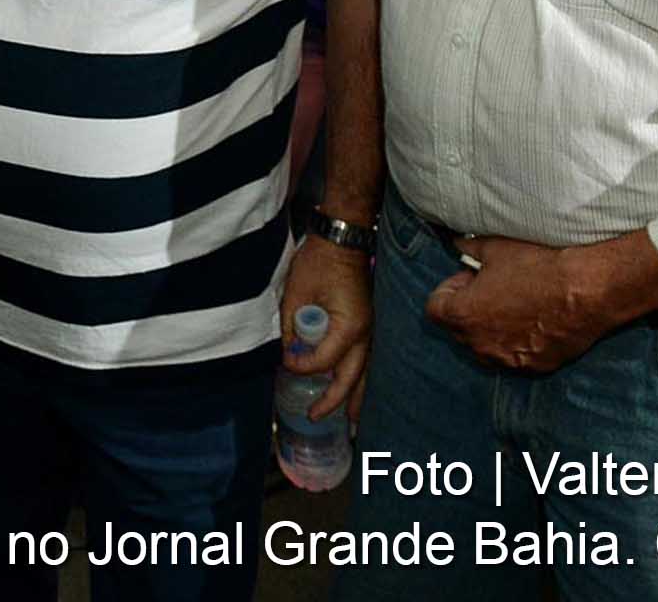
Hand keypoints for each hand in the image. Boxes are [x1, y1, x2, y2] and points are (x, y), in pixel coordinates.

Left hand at [281, 235, 372, 421]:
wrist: (342, 237)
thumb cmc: (318, 261)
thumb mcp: (295, 294)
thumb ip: (291, 328)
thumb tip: (288, 354)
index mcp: (349, 326)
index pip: (324, 361)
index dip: (301, 365)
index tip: (285, 362)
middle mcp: (366, 333)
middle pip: (352, 377)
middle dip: (334, 400)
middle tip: (315, 417)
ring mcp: (372, 329)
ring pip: (366, 372)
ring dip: (355, 395)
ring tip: (349, 420)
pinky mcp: (370, 323)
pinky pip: (366, 358)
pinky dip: (360, 376)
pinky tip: (354, 388)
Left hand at [424, 235, 612, 373]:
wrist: (587, 290)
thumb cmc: (538, 267)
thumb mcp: (496, 248)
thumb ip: (469, 248)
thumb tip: (458, 244)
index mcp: (463, 316)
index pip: (434, 309)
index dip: (449, 290)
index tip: (469, 277)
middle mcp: (480, 344)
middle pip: (459, 329)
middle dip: (469, 308)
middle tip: (491, 287)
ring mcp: (508, 359)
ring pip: (486, 346)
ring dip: (490, 328)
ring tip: (512, 304)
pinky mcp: (535, 367)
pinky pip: (514, 356)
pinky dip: (517, 341)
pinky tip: (534, 320)